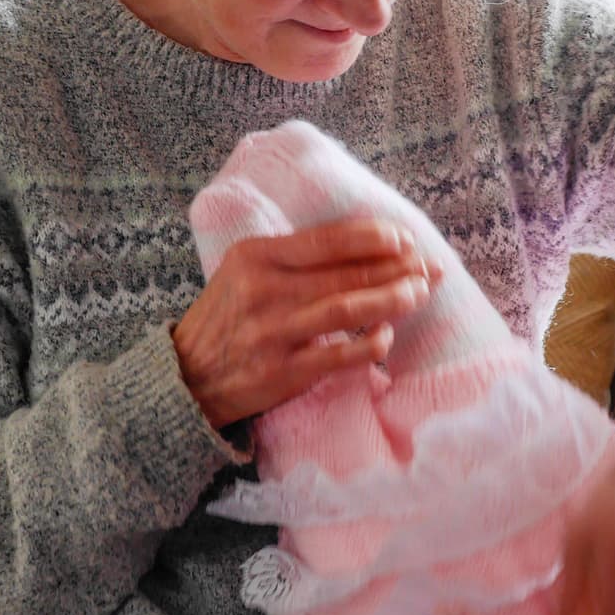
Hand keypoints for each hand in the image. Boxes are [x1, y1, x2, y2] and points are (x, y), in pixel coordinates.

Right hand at [171, 218, 440, 427]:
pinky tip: (387, 335)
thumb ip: (293, 258)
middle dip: (395, 269)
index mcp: (256, 256)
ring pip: (346, 309)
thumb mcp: (244, 271)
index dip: (372, 237)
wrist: (185, 377)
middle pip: (344, 274)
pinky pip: (337, 357)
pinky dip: (368, 345)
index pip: (326, 240)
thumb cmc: (227, 317)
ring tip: (420, 293)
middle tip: (429, 268)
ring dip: (390, 300)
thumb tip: (365, 246)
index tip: (405, 239)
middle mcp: (263, 290)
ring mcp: (272, 332)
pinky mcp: (281, 372)